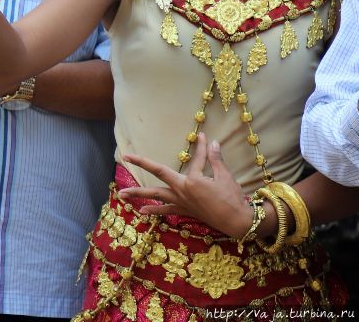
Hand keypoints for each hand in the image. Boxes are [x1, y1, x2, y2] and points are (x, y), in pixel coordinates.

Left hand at [120, 135, 250, 237]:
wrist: (237, 222)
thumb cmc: (232, 198)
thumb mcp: (225, 176)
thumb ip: (216, 159)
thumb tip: (212, 141)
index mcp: (193, 180)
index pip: (195, 160)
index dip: (201, 148)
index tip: (202, 136)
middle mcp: (182, 190)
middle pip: (159, 173)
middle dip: (142, 163)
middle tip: (126, 156)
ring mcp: (182, 201)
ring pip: (156, 195)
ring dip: (138, 193)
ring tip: (121, 194)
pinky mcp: (185, 210)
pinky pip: (166, 210)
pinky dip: (154, 210)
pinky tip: (142, 211)